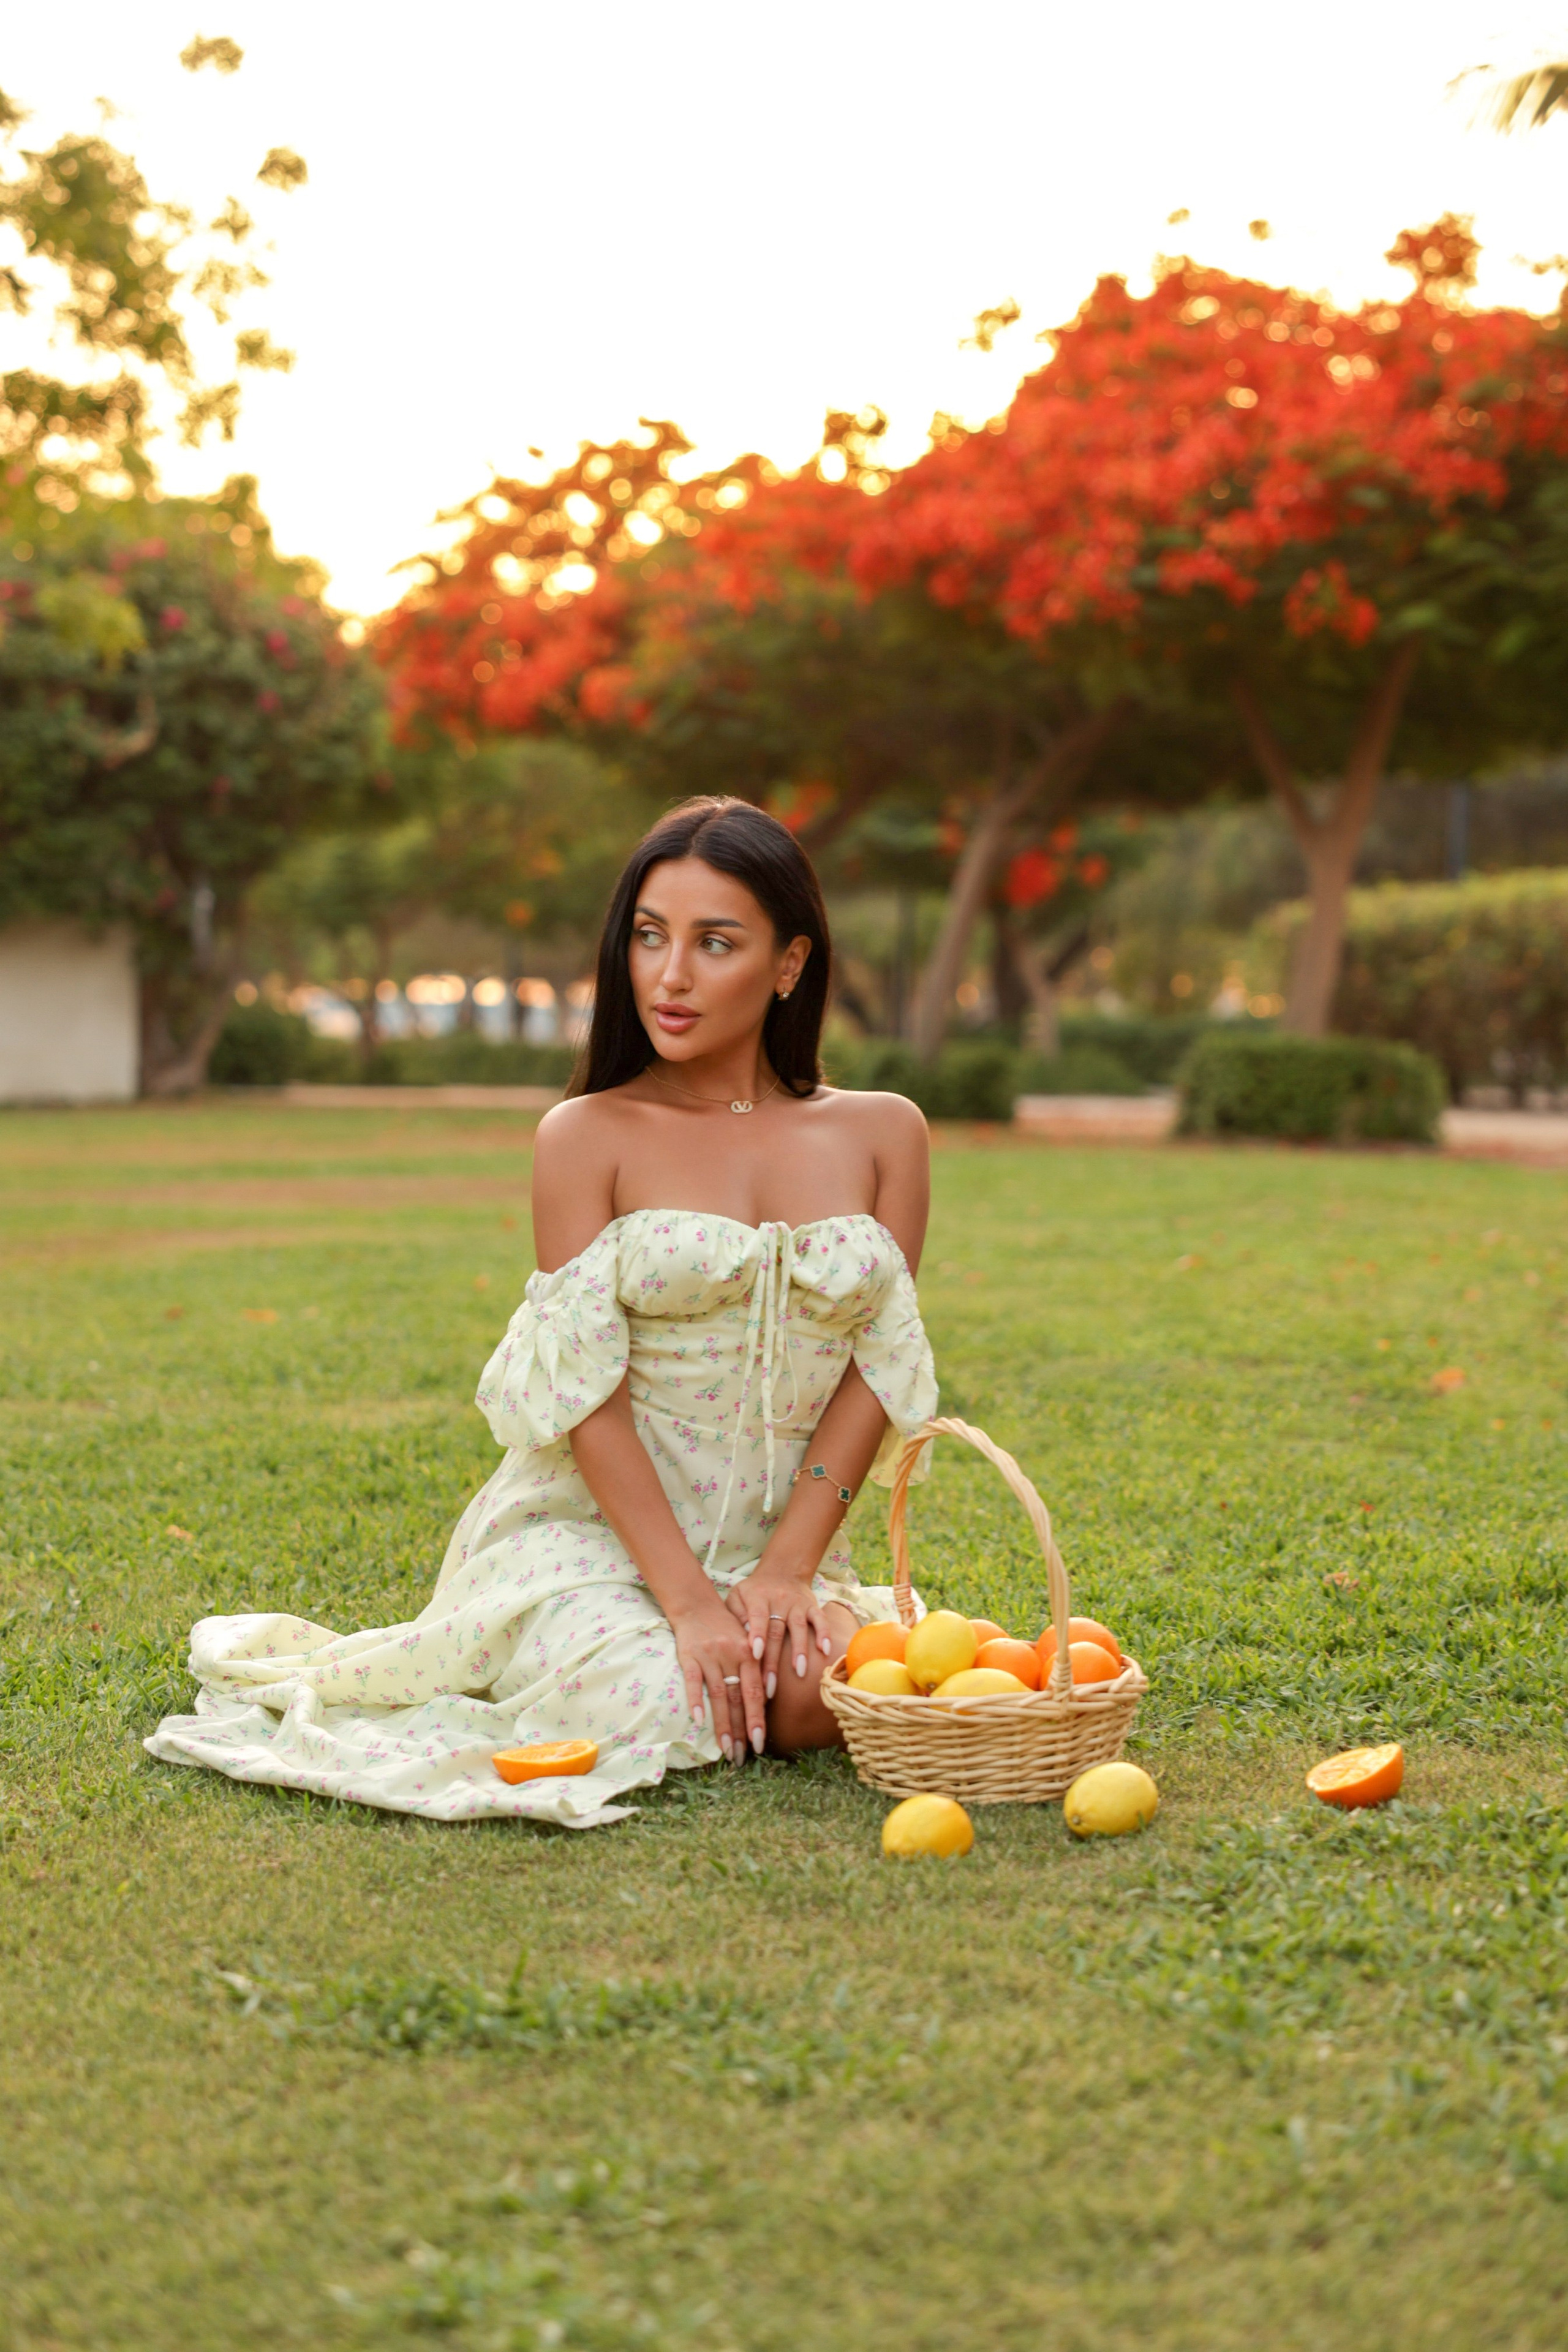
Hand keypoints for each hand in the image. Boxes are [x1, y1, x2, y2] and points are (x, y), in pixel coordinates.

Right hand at [670, 1591, 764, 1763]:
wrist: (696, 1603)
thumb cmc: (725, 1628)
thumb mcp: (746, 1642)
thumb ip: (754, 1669)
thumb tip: (764, 1702)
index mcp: (749, 1653)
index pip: (755, 1692)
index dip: (757, 1718)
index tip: (759, 1743)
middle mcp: (731, 1655)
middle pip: (738, 1697)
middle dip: (741, 1728)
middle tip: (743, 1755)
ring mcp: (710, 1656)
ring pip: (718, 1694)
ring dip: (722, 1724)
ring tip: (725, 1749)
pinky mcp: (689, 1655)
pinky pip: (693, 1680)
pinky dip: (695, 1699)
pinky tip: (697, 1720)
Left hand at [726, 1566, 832, 1700]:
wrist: (781, 1571)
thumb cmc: (753, 1592)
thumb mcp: (736, 1596)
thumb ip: (736, 1615)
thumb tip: (743, 1638)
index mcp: (757, 1597)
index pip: (757, 1617)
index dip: (757, 1635)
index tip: (755, 1655)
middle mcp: (778, 1600)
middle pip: (776, 1631)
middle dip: (773, 1660)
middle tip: (770, 1685)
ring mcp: (797, 1603)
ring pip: (799, 1628)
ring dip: (799, 1651)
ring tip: (800, 1673)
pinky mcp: (811, 1605)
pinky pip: (820, 1619)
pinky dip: (824, 1634)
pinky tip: (824, 1651)